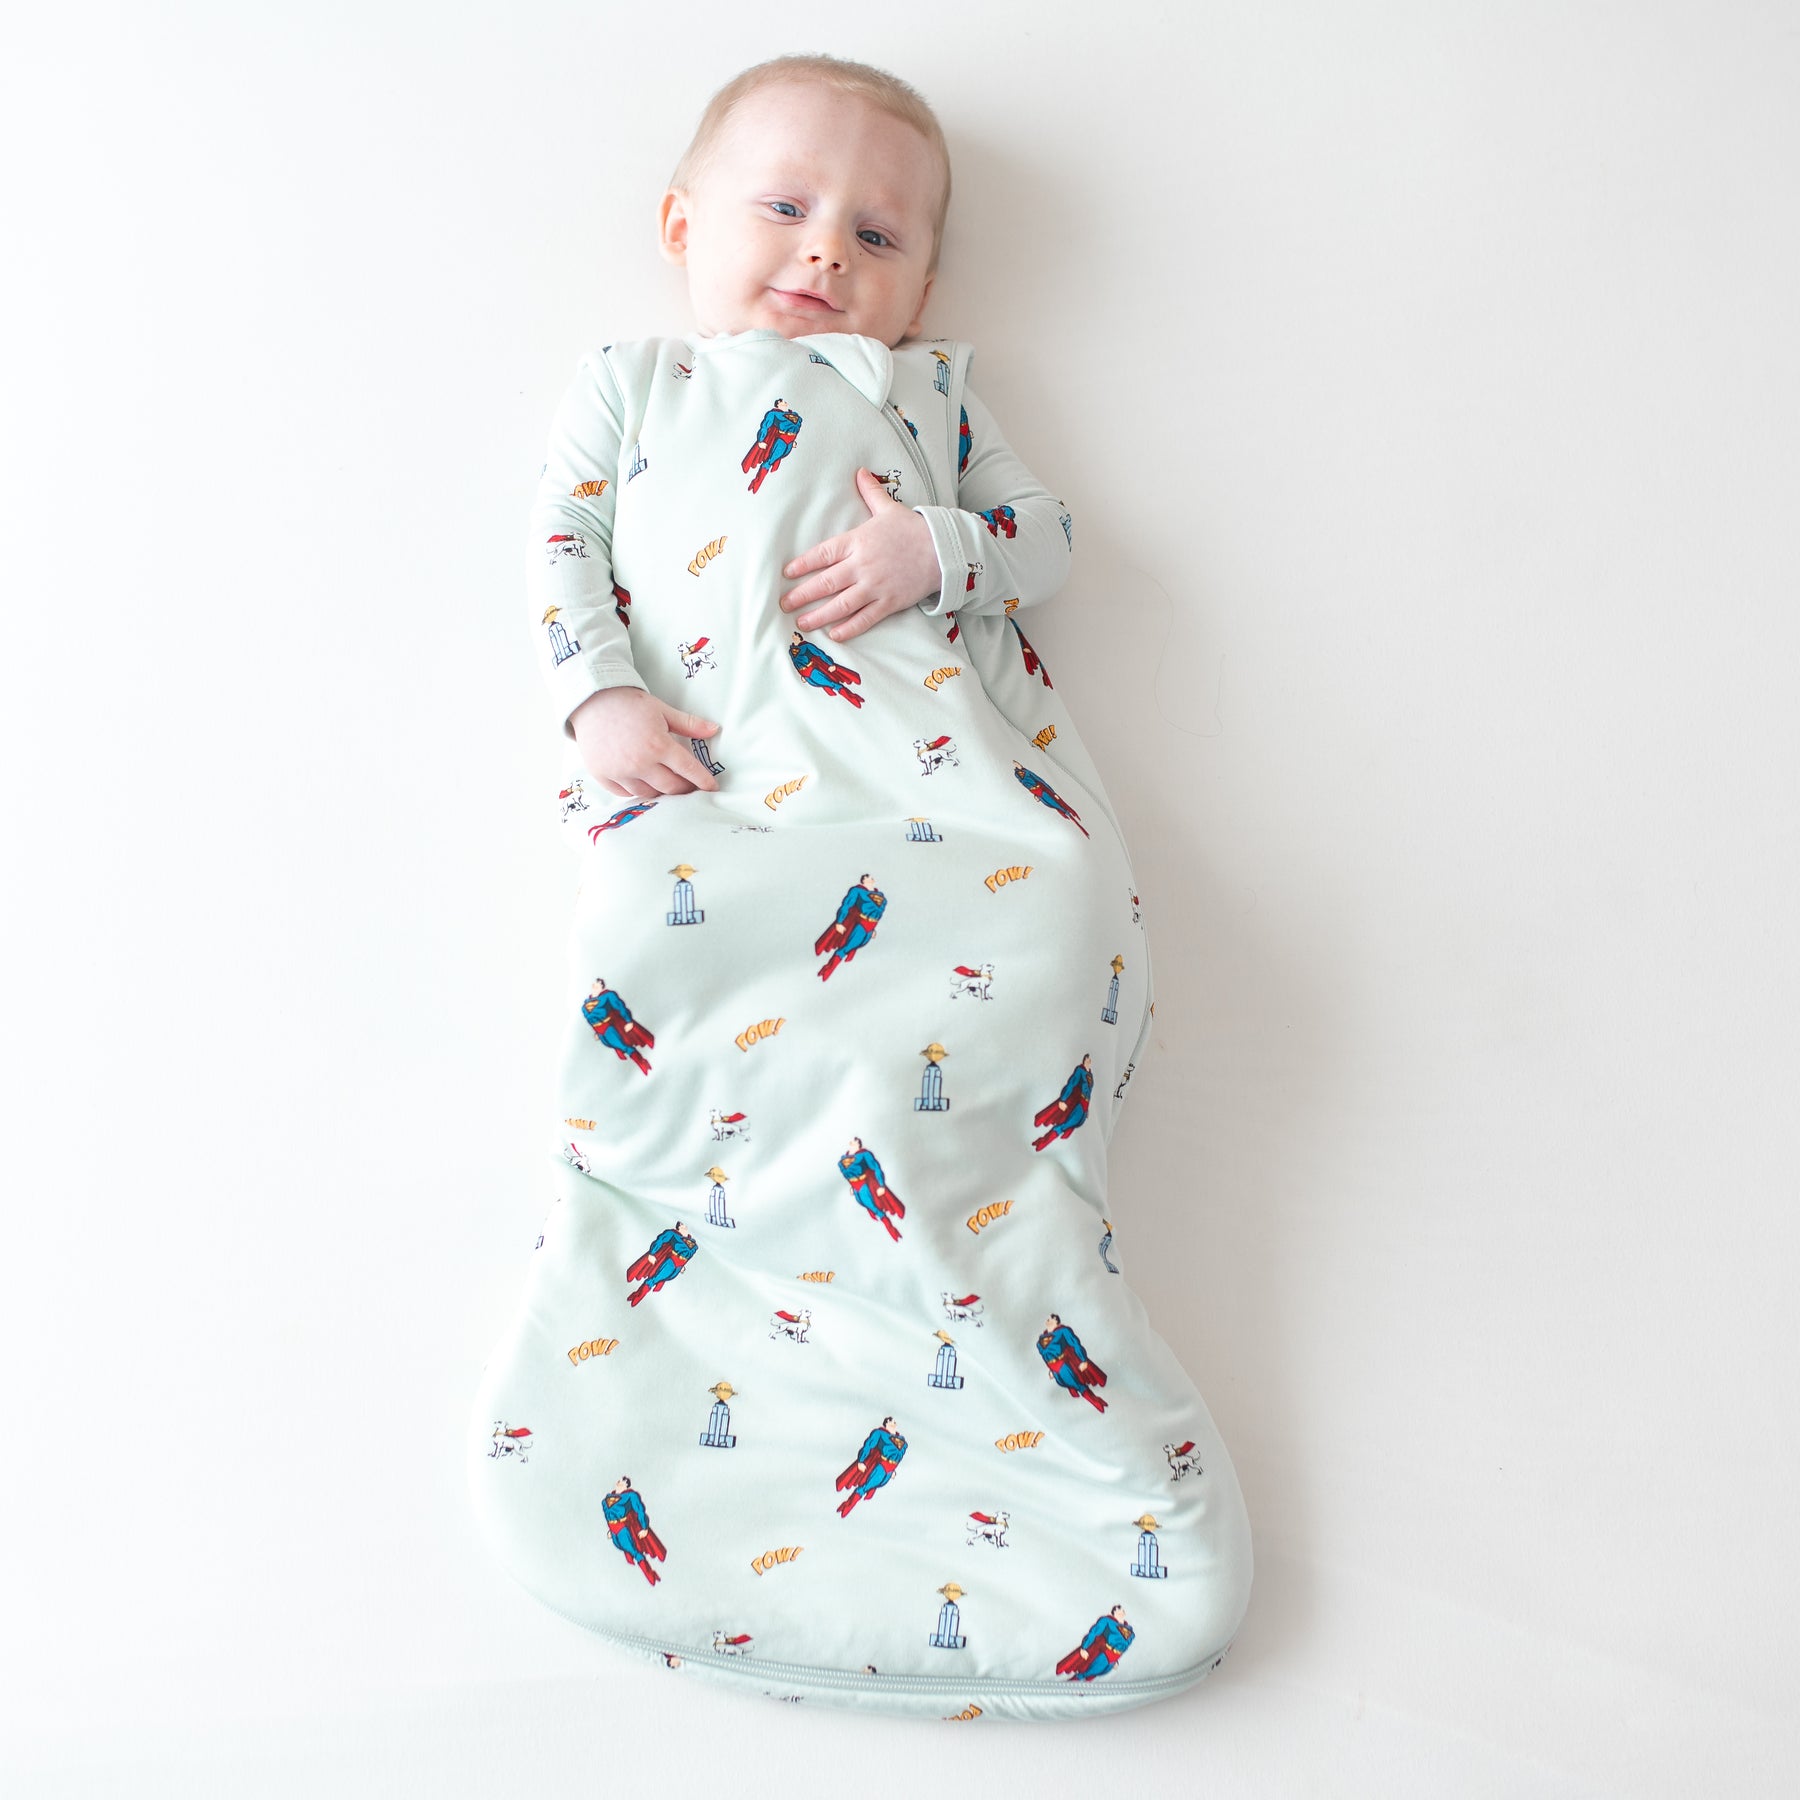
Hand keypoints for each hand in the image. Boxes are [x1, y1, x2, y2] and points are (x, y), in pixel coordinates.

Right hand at [570, 686, 719, 798]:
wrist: (591, 700)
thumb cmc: (629, 703)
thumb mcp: (662, 710)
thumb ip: (689, 724)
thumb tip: (715, 730)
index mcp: (659, 745)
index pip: (689, 770)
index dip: (703, 781)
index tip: (712, 788)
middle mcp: (640, 763)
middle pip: (671, 787)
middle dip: (685, 789)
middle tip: (691, 787)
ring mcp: (620, 772)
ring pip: (649, 793)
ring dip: (662, 791)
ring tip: (668, 786)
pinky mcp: (603, 775)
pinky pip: (626, 793)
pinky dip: (638, 790)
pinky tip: (645, 784)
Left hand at [777, 468, 941, 642]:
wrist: (943, 550)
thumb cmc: (914, 529)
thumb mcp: (889, 508)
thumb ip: (870, 492)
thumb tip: (860, 471)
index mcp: (858, 541)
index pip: (822, 554)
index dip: (802, 564)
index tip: (787, 573)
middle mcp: (862, 565)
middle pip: (825, 582)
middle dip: (802, 594)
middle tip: (784, 604)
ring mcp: (875, 586)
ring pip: (840, 604)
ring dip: (818, 615)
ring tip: (802, 622)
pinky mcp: (889, 602)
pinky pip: (864, 618)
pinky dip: (848, 628)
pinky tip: (834, 634)